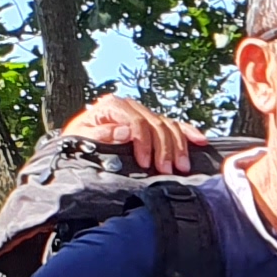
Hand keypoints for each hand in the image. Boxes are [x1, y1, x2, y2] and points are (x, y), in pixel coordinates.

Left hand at [63, 94, 208, 174]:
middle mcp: (130, 107)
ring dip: (178, 146)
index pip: (137, 122)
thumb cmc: (77, 143)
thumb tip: (125, 132)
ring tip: (182, 166)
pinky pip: (174, 125)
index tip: (145, 163)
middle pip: (157, 124)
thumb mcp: (81, 138)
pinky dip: (188, 133)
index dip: (144, 142)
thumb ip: (101, 134)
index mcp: (112, 106)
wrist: (77, 144)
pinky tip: (200, 141)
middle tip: (167, 170)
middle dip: (164, 148)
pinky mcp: (152, 123)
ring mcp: (143, 114)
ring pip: (168, 125)